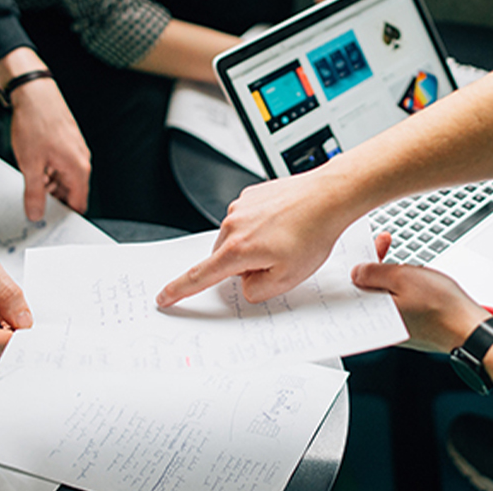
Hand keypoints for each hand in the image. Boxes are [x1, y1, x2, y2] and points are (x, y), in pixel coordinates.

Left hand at [0, 47, 90, 220]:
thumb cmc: (36, 124)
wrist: (35, 93)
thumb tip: (36, 214)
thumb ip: (35, 193)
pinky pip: (63, 165)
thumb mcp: (30, 165)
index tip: (51, 223)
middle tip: (36, 205)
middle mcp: (82, 161)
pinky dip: (51, 172)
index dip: (65, 216)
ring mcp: (76, 151)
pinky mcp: (68, 143)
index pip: (78, 203)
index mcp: (78, 169)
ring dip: (51, 186)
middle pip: (73, 192)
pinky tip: (35, 169)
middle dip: (56, 201)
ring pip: (66, 178)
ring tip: (32, 185)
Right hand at [157, 171, 349, 306]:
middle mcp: (233, 225)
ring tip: (284, 240)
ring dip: (252, 245)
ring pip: (236, 239)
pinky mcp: (250, 196)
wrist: (327, 197)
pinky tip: (282, 225)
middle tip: (275, 262)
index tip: (165, 296)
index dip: (179, 289)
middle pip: (223, 258)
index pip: (200, 276)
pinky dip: (259, 227)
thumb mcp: (287, 279)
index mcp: (237, 249)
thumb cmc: (312, 232)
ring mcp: (240, 207)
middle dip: (242, 266)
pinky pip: (246, 220)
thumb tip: (245, 283)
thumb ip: (257, 290)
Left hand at [352, 244, 490, 352]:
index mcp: (372, 312)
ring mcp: (392, 325)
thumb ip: (373, 272)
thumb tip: (355, 272)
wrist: (469, 330)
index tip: (368, 244)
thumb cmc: (440, 306)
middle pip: (366, 285)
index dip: (359, 259)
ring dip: (387, 273)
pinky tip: (409, 278)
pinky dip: (397, 287)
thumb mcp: (402, 278)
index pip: (353, 282)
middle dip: (373, 262)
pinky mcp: (405, 325)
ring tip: (401, 262)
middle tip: (384, 243)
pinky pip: (394, 302)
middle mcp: (379, 323)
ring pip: (381, 292)